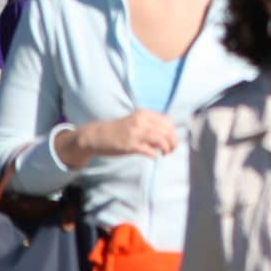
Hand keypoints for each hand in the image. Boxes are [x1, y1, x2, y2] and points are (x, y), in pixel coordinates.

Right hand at [60, 110, 177, 166]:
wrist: (97, 135)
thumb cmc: (118, 130)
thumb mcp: (135, 121)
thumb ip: (150, 125)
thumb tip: (167, 135)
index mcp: (144, 114)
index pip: (168, 122)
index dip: (173, 133)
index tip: (171, 140)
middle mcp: (141, 122)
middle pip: (167, 131)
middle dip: (173, 142)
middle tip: (171, 150)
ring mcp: (135, 134)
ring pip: (161, 140)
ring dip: (166, 149)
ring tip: (164, 154)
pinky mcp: (130, 146)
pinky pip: (150, 151)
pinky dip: (154, 154)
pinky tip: (153, 156)